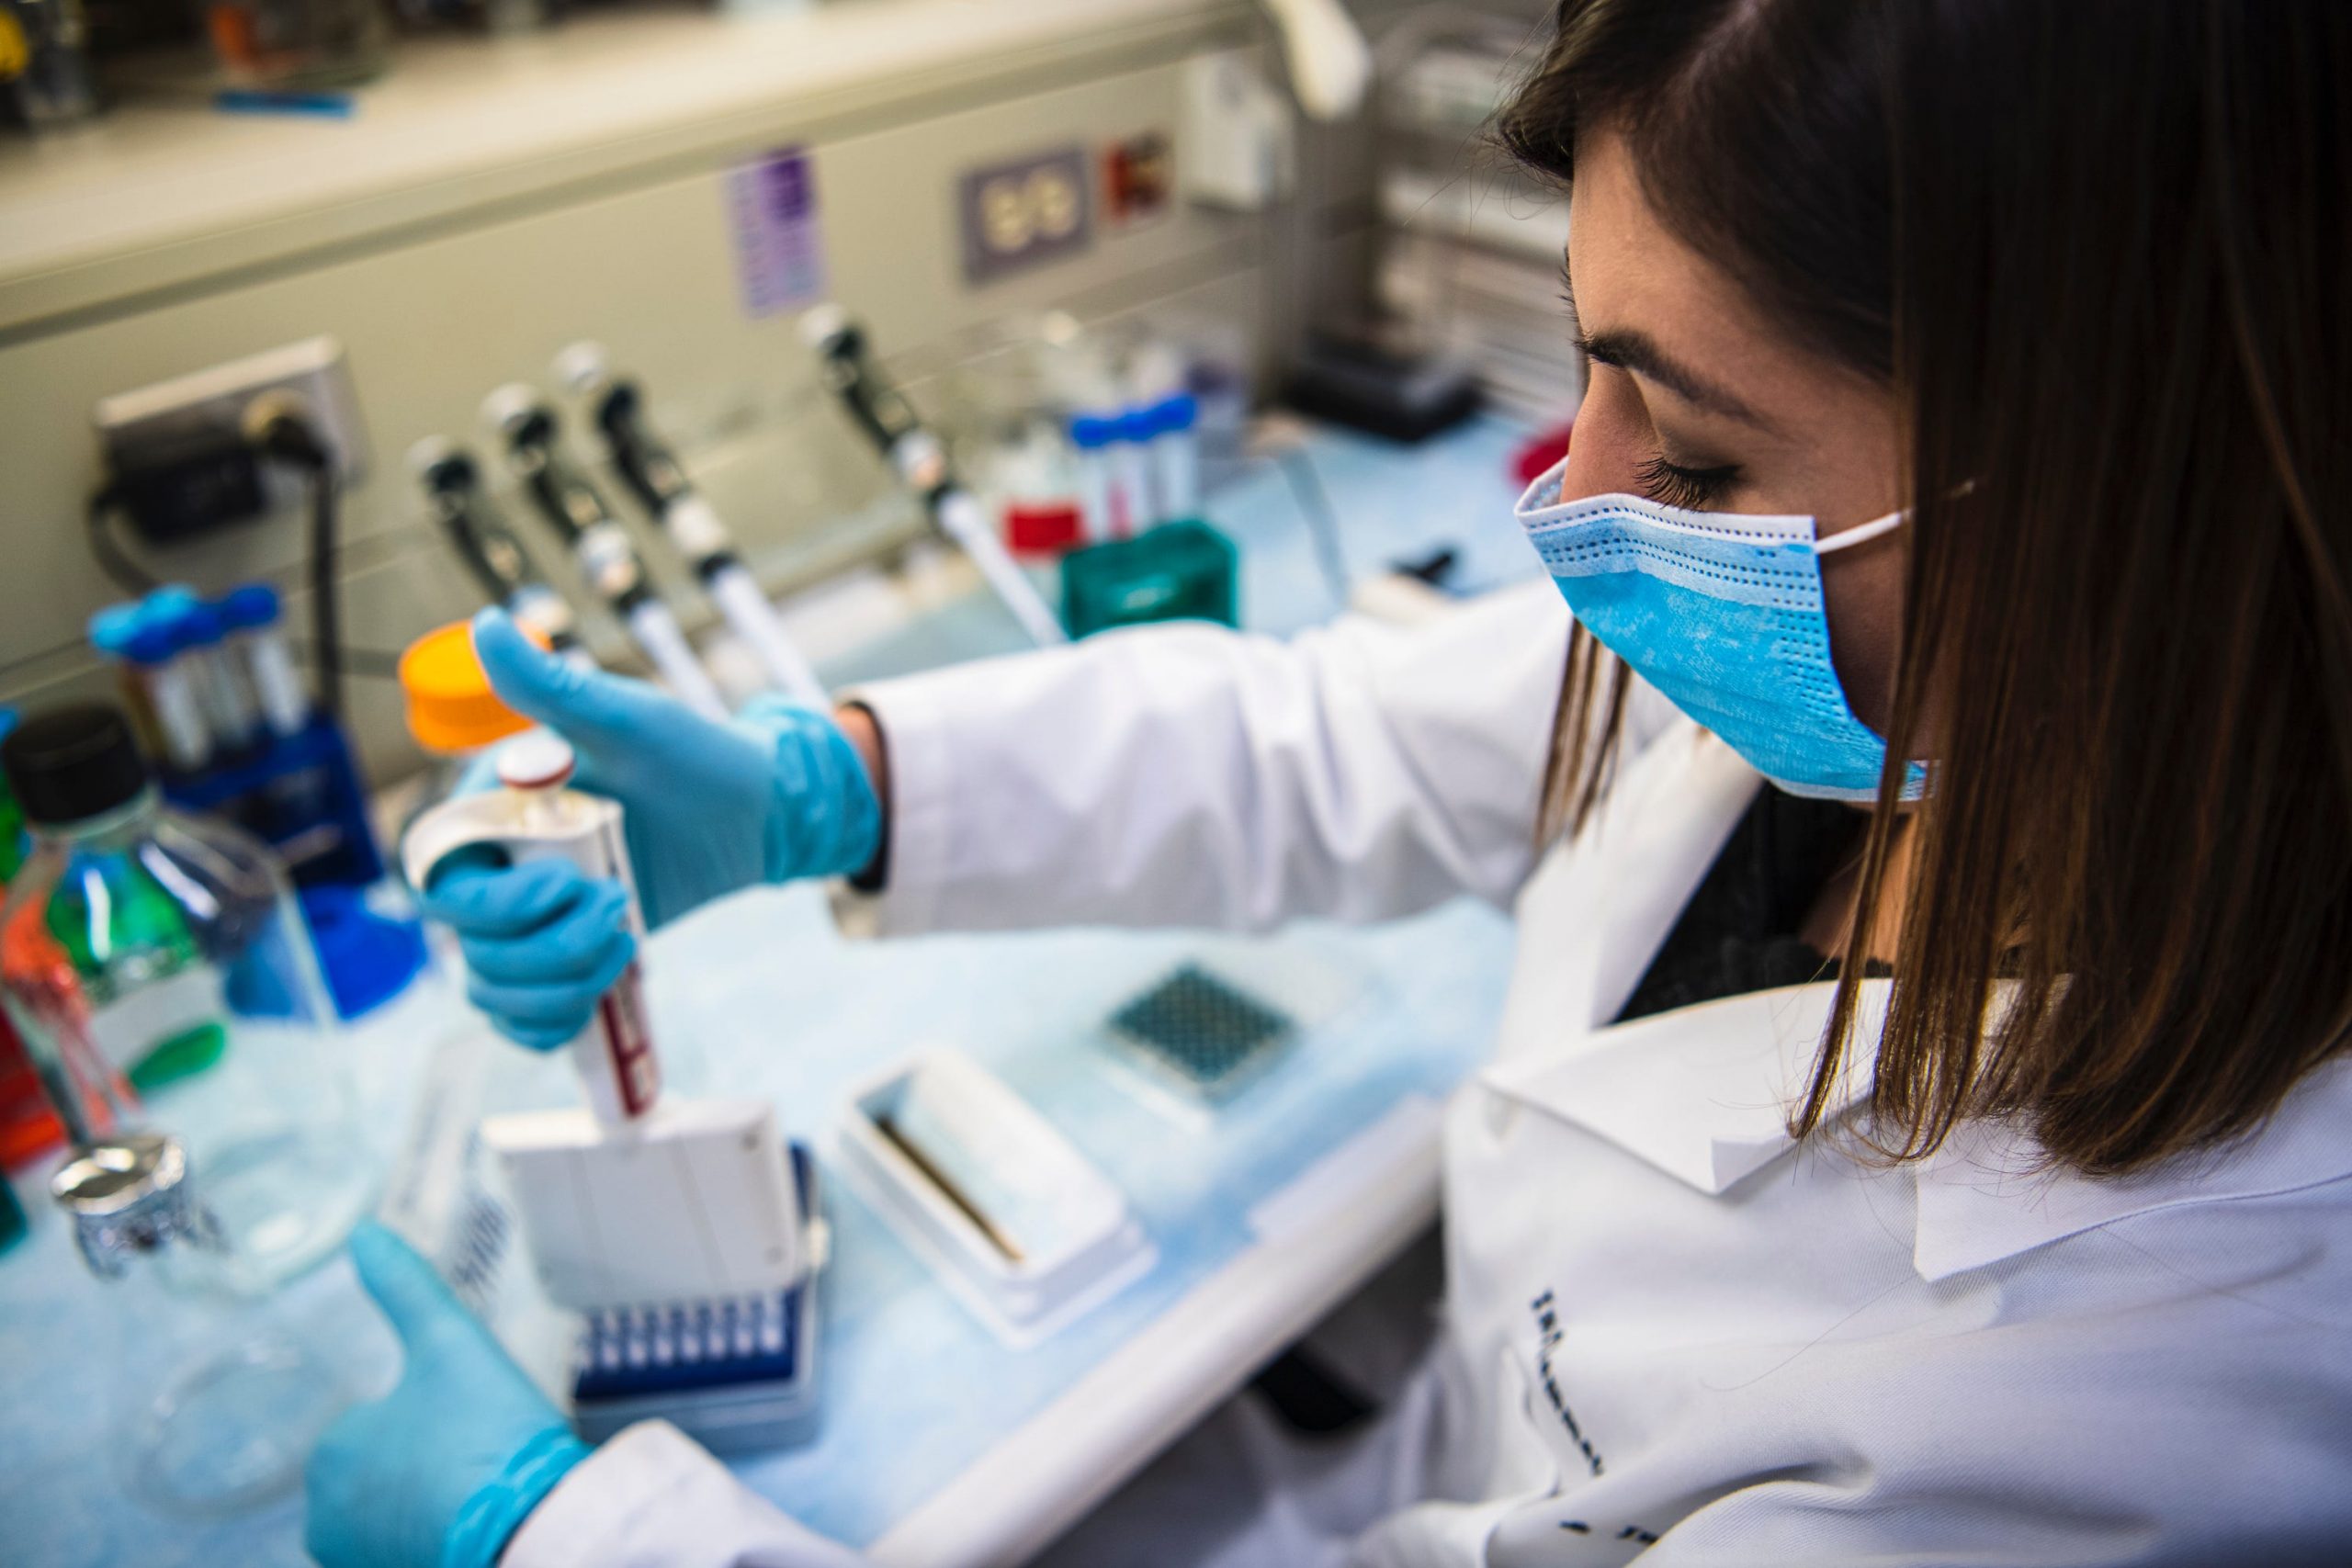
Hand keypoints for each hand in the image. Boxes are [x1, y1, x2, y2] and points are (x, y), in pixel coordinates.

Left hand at [306, 1222, 590, 1567]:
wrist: (530, 1529)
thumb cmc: (487, 1432)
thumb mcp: (452, 1342)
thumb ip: (405, 1286)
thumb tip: (363, 1231)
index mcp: (330, 1454)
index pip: (379, 1423)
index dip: (437, 1418)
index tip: (478, 1423)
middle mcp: (324, 1519)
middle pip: (385, 1472)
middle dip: (430, 1466)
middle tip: (484, 1458)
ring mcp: (358, 1560)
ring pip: (399, 1513)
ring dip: (436, 1503)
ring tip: (487, 1494)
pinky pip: (411, 1545)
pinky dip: (442, 1536)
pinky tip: (482, 1525)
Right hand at [420, 610, 882, 1050]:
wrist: (755, 812)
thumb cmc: (693, 755)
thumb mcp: (630, 721)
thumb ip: (554, 689)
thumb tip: (487, 623)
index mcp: (496, 808)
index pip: (439, 874)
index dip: (488, 899)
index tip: (563, 886)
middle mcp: (500, 864)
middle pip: (468, 942)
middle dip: (544, 944)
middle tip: (620, 910)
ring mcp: (529, 919)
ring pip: (494, 987)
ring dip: (559, 984)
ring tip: (625, 943)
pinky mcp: (562, 959)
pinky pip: (522, 1019)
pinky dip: (552, 1023)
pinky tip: (602, 993)